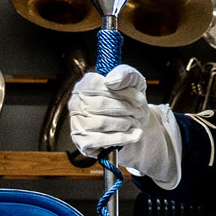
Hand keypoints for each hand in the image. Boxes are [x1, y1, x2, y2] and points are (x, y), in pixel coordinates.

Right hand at [69, 64, 180, 185]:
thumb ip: (124, 74)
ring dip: (125, 124)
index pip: (102, 86)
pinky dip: (122, 138)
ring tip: (136, 122)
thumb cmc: (129, 99)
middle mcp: (75, 103)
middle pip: (101, 105)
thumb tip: (111, 81)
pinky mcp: (82, 141)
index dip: (124, 94)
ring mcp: (76, 123)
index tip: (140, 99)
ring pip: (102, 123)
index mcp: (85, 85)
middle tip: (140, 113)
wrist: (133, 122)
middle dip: (126, 110)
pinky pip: (101, 140)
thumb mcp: (133, 81)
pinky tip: (135, 134)